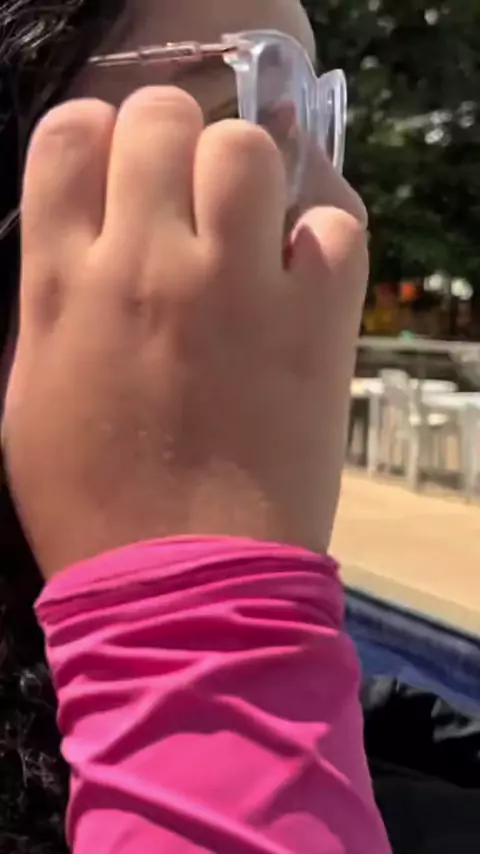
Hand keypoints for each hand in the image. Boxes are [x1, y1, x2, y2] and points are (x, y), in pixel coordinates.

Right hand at [3, 87, 367, 577]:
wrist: (181, 579)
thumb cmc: (90, 498)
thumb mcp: (30, 390)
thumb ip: (55, 294)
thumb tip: (91, 234)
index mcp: (63, 282)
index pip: (70, 134)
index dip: (96, 138)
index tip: (115, 172)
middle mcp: (147, 263)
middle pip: (163, 117)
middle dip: (171, 139)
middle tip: (184, 193)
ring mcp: (236, 287)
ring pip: (248, 148)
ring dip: (246, 171)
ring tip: (246, 222)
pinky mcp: (314, 320)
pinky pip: (334, 223)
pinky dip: (321, 231)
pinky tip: (301, 266)